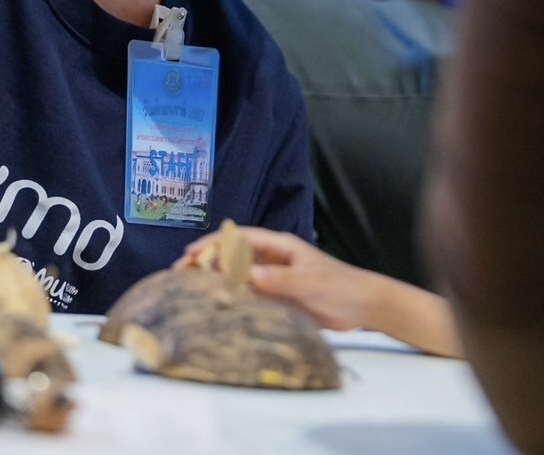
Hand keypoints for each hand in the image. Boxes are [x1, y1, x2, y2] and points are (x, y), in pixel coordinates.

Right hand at [175, 226, 373, 331]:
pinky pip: (247, 294)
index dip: (214, 243)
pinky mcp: (274, 297)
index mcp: (278, 246)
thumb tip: (250, 275)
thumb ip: (281, 279)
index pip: (238, 238)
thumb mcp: (310, 282)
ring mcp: (271, 277)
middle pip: (231, 255)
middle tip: (181, 271)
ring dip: (213, 279)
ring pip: (235, 274)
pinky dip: (229, 297)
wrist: (362, 306)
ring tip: (188, 288)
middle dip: (206, 260)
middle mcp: (270, 259)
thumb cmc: (339, 285)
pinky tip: (214, 304)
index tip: (193, 252)